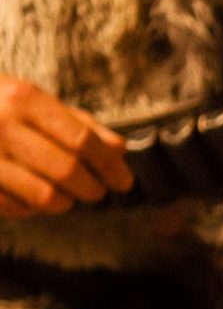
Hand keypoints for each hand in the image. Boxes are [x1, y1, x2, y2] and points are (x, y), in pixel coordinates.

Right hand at [0, 77, 132, 218]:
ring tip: (69, 196)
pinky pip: (18, 209)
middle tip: (99, 192)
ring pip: (45, 197)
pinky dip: (33, 209)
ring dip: (66, 203)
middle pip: (68, 170)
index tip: (124, 180)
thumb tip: (119, 148)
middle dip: (93, 188)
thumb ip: (76, 122)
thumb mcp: (29, 99)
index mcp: (22, 99)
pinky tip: (34, 198)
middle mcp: (2, 125)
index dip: (109, 165)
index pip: (81, 139)